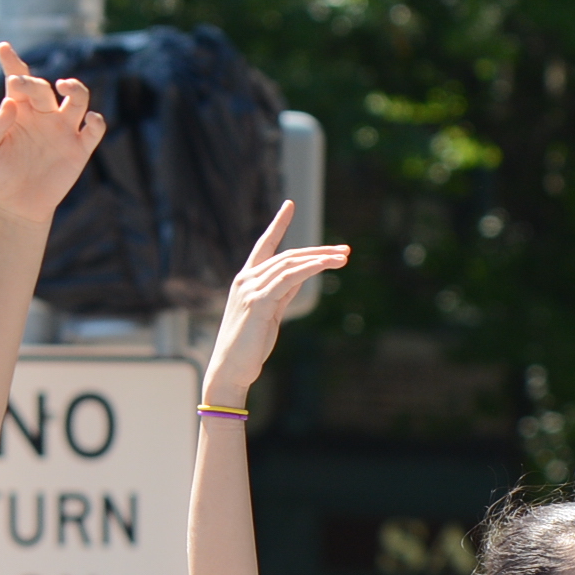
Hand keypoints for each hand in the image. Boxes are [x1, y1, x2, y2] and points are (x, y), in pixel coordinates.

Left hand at [0, 43, 105, 225]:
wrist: (14, 206)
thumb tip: (9, 104)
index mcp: (19, 109)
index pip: (17, 78)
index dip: (12, 61)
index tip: (3, 48)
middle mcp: (43, 114)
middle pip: (44, 87)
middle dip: (33, 83)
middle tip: (19, 85)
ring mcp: (62, 130)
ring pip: (77, 99)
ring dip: (75, 88)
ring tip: (65, 85)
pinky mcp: (79, 149)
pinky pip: (94, 130)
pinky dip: (96, 122)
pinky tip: (90, 119)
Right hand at [201, 201, 349, 405]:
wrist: (231, 370)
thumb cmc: (249, 347)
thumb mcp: (269, 314)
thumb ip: (282, 294)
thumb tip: (300, 277)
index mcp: (247, 280)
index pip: (264, 245)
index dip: (278, 224)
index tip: (289, 204)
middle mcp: (247, 279)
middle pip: (288, 255)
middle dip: (318, 251)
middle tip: (344, 251)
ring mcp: (251, 288)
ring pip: (291, 264)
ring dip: (320, 259)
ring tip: (343, 258)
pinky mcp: (259, 301)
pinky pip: (289, 278)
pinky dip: (309, 270)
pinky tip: (325, 266)